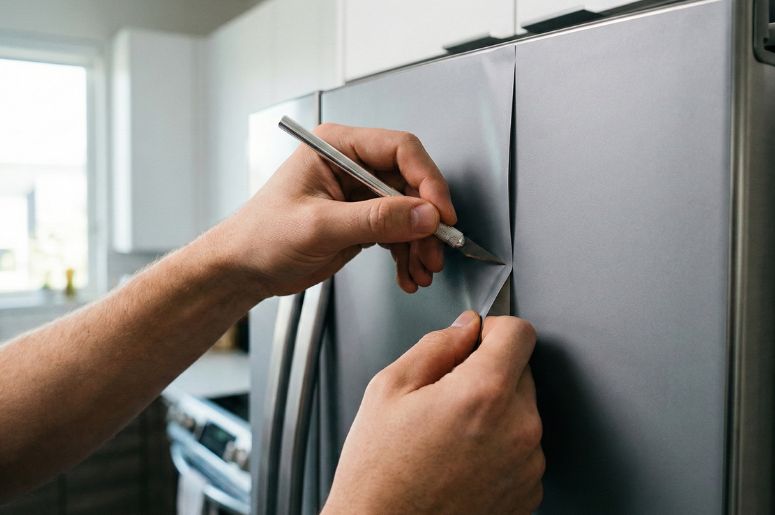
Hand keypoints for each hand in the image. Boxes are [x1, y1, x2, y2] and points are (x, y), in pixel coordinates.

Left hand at [213, 123, 456, 297]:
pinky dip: (408, 254)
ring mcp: (360, 194)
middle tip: (436, 249)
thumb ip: (374, 219)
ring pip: (410, 211)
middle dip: (427, 221)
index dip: (427, 180)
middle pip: (411, 183)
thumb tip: (423, 214)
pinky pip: (399, 232)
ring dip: (421, 243)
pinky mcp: (363, 220)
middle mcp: (352, 165)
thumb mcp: (320, 226)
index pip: (400, 150)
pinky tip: (408, 273)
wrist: (244, 269)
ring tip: (422, 269)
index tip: (439, 213)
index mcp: (337, 147)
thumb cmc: (261, 236)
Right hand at [323, 312, 544, 514]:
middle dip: (488, 373)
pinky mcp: (529, 491)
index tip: (477, 339)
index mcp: (483, 394)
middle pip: (521, 371)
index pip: (519, 332)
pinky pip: (522, 448)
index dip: (494, 328)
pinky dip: (500, 446)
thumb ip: (435, 346)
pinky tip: (462, 460)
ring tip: (450, 436)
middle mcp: (518, 428)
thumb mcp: (389, 389)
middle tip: (446, 397)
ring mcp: (528, 464)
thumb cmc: (379, 475)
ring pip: (522, 411)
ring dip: (496, 412)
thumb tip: (463, 329)